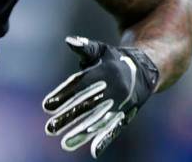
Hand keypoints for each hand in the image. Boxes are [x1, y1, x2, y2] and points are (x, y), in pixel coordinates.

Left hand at [42, 36, 159, 157]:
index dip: (63, 95)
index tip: (46, 106)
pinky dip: (105, 140)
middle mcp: (114, 90)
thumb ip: (85, 47)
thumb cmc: (114, 59)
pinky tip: (94, 152)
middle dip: (68, 118)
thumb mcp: (101, 50)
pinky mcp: (127, 115)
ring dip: (82, 133)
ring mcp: (122, 104)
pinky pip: (115, 128)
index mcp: (106, 72)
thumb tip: (69, 41)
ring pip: (100, 120)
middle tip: (50, 128)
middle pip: (87, 106)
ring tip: (64, 143)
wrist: (145, 70)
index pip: (80, 85)